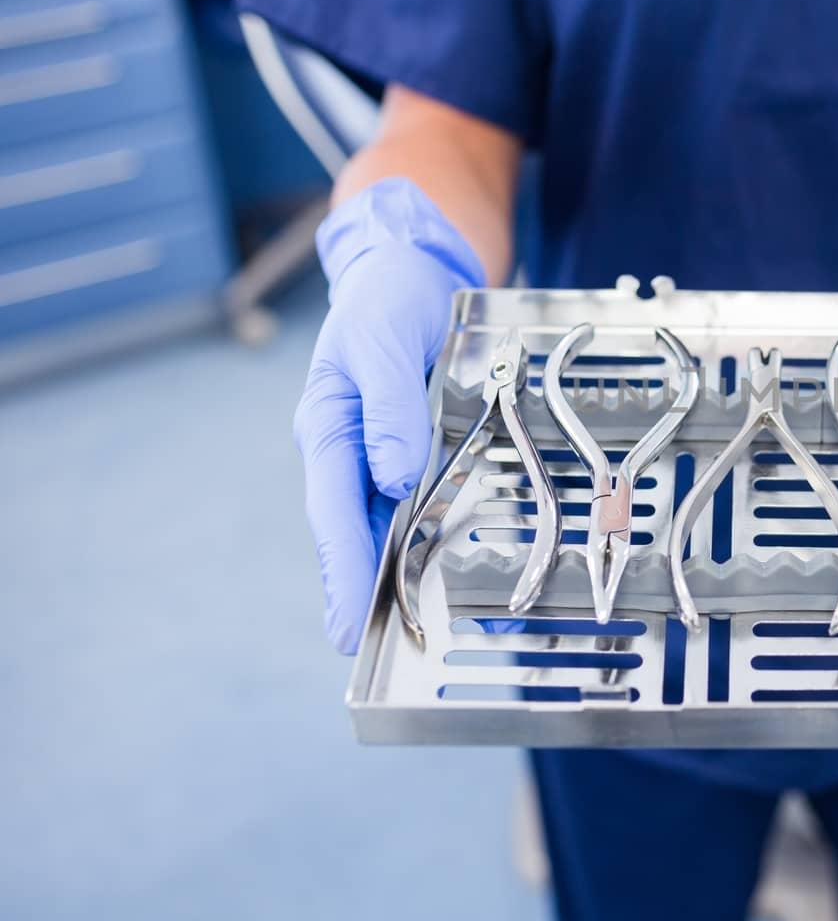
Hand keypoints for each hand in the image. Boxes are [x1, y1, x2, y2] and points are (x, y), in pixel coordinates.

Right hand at [293, 178, 485, 652]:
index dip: (341, 574)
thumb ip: (389, 409)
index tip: (345, 628)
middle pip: (351, 531)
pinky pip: (409, 501)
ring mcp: (375, 451)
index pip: (333, 513)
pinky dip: (416, 536)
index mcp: (329, 427)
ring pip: (381, 522)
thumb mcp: (383, 344)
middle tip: (369, 649)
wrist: (410, 270)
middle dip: (360, 590)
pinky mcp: (406, 446)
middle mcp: (348, 448)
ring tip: (402, 627)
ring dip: (389, 571)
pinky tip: (425, 568)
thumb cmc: (386, 301)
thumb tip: (392, 477)